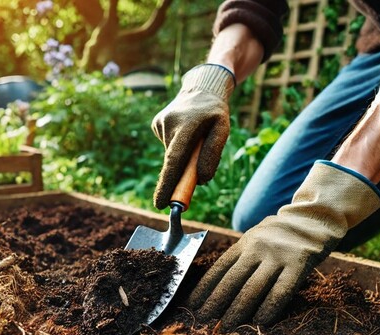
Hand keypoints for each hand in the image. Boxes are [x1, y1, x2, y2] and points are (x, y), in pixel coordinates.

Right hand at [151, 64, 234, 208]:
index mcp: (185, 126)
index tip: (160, 203)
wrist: (202, 87)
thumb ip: (213, 154)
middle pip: (171, 162)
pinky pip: (169, 145)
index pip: (174, 161)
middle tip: (176, 194)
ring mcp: (160, 123)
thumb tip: (202, 180)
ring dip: (183, 157)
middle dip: (174, 181)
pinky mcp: (156, 124)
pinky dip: (178, 147)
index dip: (167, 184)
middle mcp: (168, 124)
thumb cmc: (215, 111)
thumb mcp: (222, 129)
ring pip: (172, 154)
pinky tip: (186, 132)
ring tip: (195, 140)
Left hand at [187, 162, 379, 330]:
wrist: (312, 220)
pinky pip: (281, 290)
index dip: (204, 288)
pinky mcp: (299, 264)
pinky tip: (259, 322)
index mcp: (243, 243)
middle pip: (232, 280)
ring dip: (237, 310)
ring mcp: (278, 256)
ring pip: (253, 287)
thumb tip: (216, 289)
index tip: (192, 305)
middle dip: (215, 303)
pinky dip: (269, 308)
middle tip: (204, 322)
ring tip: (226, 327)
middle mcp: (257, 248)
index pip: (218, 268)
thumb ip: (239, 258)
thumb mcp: (254, 239)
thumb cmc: (277, 237)